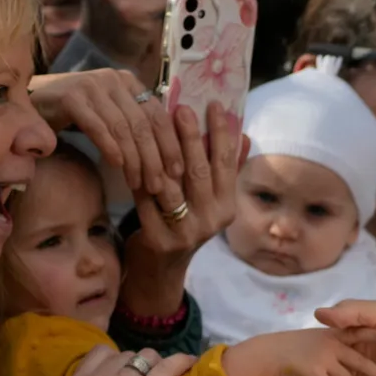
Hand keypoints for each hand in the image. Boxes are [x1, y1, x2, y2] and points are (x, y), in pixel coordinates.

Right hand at [29, 69, 183, 192]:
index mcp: (129, 82)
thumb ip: (134, 125)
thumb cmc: (76, 113)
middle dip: (154, 159)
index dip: (170, 144)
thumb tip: (166, 156)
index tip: (178, 171)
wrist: (34, 102)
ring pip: (123, 128)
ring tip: (137, 183)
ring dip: (133, 160)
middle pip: (142, 124)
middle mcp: (113, 79)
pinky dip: (110, 147)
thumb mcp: (111, 114)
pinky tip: (117, 166)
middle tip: (158, 186)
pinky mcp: (71, 97)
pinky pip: (97, 126)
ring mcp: (92, 86)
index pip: (158, 115)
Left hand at [120, 103, 247, 316]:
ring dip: (162, 154)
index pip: (227, 164)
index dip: (222, 132)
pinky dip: (138, 178)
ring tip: (153, 127)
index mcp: (227, 207)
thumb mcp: (210, 202)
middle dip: (190, 137)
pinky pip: (146, 201)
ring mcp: (186, 232)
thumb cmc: (184, 225)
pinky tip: (130, 155)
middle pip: (199, 171)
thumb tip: (245, 135)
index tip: (214, 104)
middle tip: (181, 108)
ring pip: (173, 185)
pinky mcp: (159, 240)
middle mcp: (211, 220)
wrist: (160, 271)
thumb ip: (226, 171)